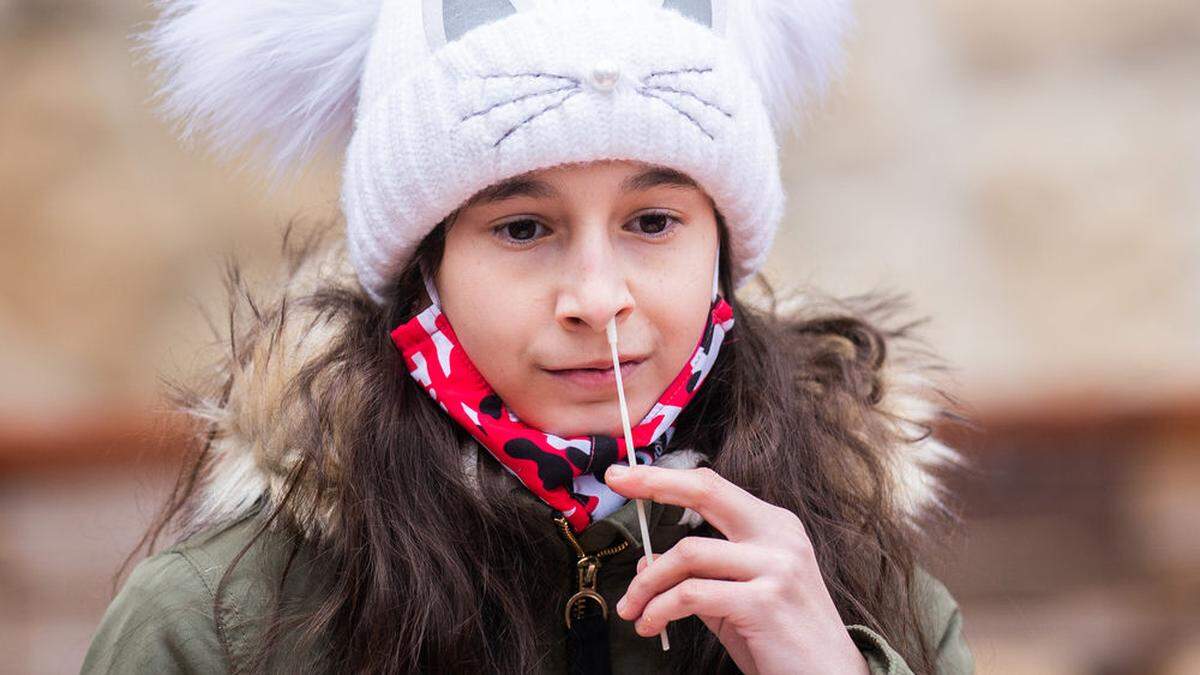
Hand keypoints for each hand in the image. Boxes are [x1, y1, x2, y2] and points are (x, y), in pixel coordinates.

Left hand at [604, 463, 870, 674]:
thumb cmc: (781, 640)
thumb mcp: (736, 599)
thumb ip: (698, 575)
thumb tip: (647, 561)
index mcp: (774, 526)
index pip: (712, 487)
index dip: (665, 477)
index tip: (625, 474)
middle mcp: (778, 536)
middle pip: (706, 491)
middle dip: (654, 483)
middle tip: (614, 483)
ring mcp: (776, 566)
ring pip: (687, 553)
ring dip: (647, 584)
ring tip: (632, 610)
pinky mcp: (764, 601)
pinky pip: (692, 595)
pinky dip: (661, 608)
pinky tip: (651, 624)